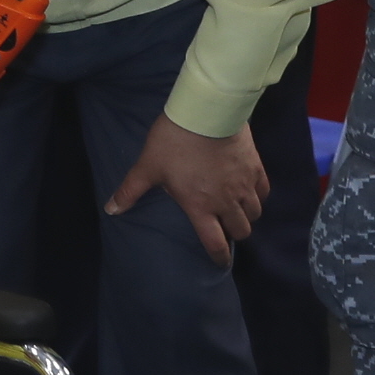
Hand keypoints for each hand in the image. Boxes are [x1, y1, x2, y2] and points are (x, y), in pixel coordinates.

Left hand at [107, 114, 264, 266]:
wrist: (206, 113)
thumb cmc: (174, 141)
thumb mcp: (148, 166)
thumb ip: (131, 190)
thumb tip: (111, 209)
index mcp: (200, 207)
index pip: (215, 243)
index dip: (218, 257)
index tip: (220, 261)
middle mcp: (226, 202)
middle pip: (241, 231)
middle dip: (234, 234)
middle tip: (224, 228)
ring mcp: (244, 185)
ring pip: (254, 213)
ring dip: (246, 216)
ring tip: (236, 211)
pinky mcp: (256, 168)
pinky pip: (263, 191)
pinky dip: (258, 196)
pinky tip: (249, 192)